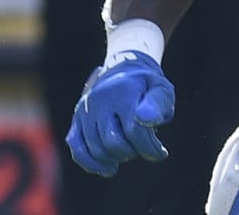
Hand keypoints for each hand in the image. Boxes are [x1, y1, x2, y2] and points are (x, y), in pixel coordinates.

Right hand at [67, 51, 174, 175]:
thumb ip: (158, 103)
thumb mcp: (161, 89)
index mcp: (122, 92)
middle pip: (113, 142)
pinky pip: (77, 148)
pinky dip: (91, 163)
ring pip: (96, 149)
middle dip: (132, 151)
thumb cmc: (147, 85)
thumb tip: (145, 119)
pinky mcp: (76, 120)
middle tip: (142, 147)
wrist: (123, 69)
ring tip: (129, 152)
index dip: (149, 147)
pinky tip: (108, 169)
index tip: (161, 154)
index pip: (134, 129)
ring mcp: (85, 111)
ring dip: (115, 158)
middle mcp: (99, 101)